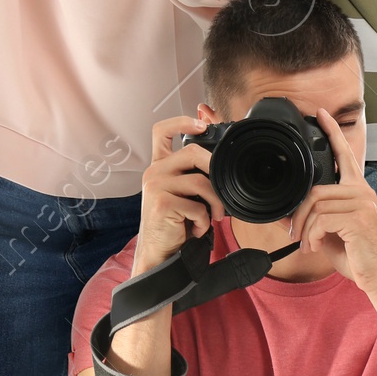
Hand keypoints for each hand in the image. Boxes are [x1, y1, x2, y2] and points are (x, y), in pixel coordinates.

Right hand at [132, 114, 224, 273]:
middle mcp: (154, 172)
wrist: (160, 253)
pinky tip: (195, 228)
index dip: (182, 121)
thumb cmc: (174, 224)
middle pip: (193, 152)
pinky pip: (197, 205)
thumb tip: (217, 158)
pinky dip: (204, 220)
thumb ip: (195, 173)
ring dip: (215, 203)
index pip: (162, 131)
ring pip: (200, 182)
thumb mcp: (186, 194)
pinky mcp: (161, 202)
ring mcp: (155, 186)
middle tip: (222, 192)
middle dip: (216, 170)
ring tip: (213, 217)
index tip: (201, 124)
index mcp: (160, 166)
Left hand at [287, 108, 376, 293]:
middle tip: (294, 233)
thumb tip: (286, 214)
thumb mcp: (329, 234)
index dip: (332, 132)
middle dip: (298, 214)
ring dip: (303, 228)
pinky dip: (312, 236)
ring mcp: (361, 202)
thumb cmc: (358, 256)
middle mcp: (362, 191)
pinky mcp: (358, 217)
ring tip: (307, 244)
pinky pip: (320, 220)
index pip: (344, 154)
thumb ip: (313, 219)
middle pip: (315, 189)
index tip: (321, 114)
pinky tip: (315, 247)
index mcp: (357, 190)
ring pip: (315, 205)